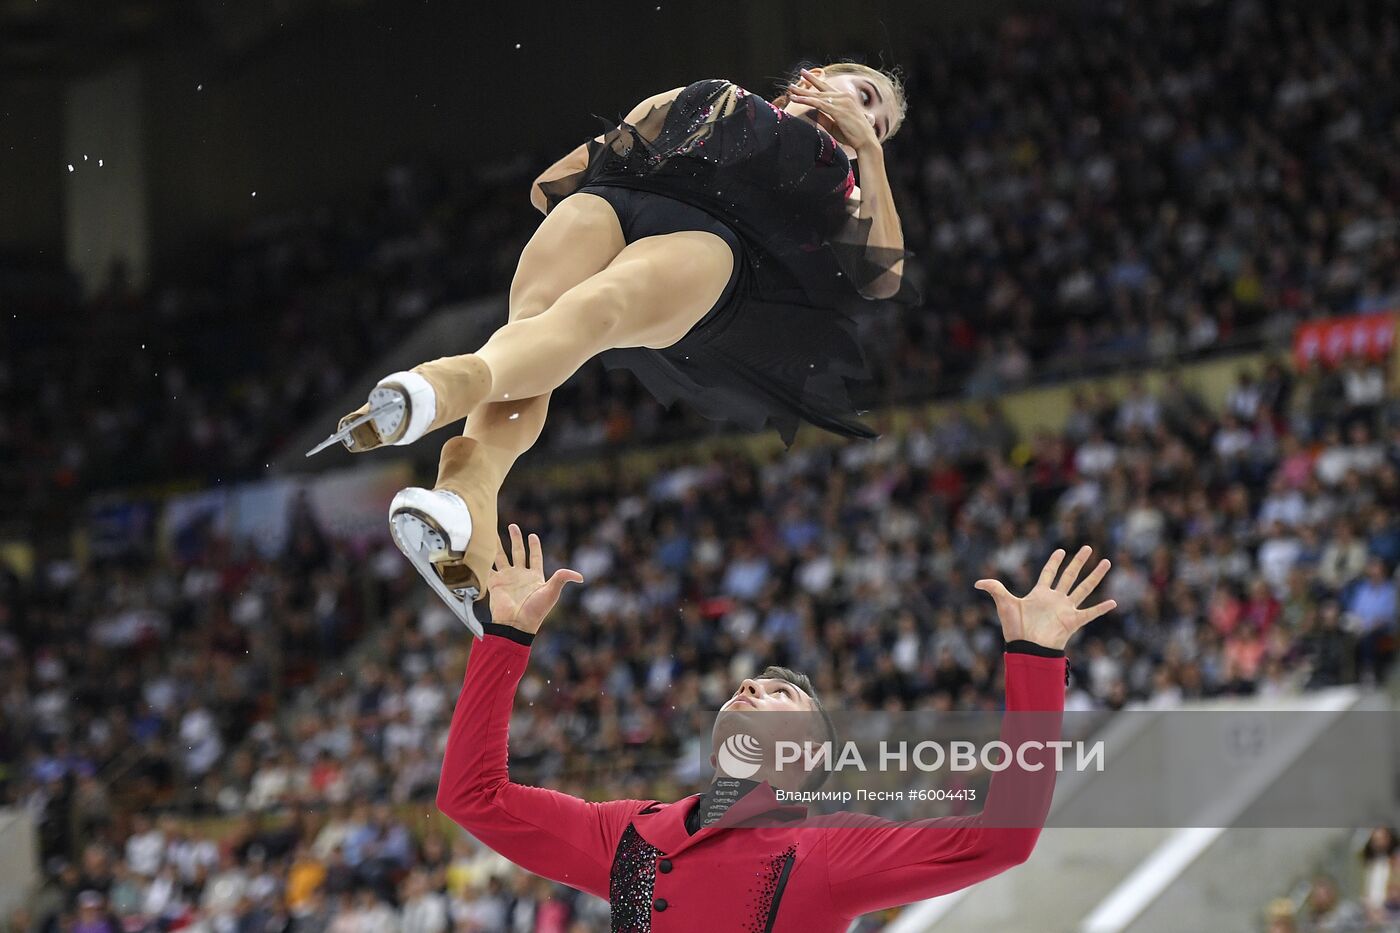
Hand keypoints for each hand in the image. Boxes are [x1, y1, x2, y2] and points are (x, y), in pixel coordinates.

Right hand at [486, 524, 583, 633]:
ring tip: (492, 532)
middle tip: (512, 526)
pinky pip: (487, 568)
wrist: (516, 624)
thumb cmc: (535, 610)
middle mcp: (519, 575)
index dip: (534, 546)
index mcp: (534, 576)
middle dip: (515, 539)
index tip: (532, 536)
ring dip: (497, 545)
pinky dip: (484, 559)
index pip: (534, 557)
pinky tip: (480, 548)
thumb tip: (580, 577)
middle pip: (517, 552)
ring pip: (500, 556)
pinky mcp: (494, 583)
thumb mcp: (551, 592)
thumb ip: (562, 579)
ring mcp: (506, 578)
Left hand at [787, 68, 880, 153]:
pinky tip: (797, 99)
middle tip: (798, 76)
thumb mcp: (834, 125)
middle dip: (808, 82)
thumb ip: (823, 118)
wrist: (865, 141)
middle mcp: (844, 97)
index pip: (827, 88)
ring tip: (791, 90)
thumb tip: (811, 113)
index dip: (816, 81)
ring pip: (818, 96)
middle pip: (821, 89)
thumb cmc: (852, 135)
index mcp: (845, 99)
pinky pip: (818, 104)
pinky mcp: (838, 110)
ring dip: (803, 93)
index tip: (805, 75)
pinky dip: (806, 101)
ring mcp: (841, 102)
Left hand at [974, 547, 1115, 650]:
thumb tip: (977, 582)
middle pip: (1070, 576)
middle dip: (1078, 562)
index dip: (1054, 562)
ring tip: (1106, 562)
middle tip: (1088, 548)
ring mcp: (1065, 609)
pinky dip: (1101, 608)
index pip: (1049, 573)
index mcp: (1040, 593)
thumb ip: (994, 589)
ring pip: (1084, 588)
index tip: (1061, 550)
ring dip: (1095, 576)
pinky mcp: (1073, 621)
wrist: (1027, 648)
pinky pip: (1090, 613)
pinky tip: (1113, 602)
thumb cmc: (1015, 628)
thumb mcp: (1004, 604)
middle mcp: (1055, 599)